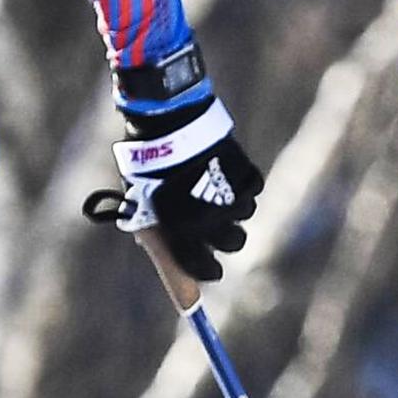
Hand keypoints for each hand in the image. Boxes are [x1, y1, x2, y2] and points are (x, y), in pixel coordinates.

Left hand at [84, 73, 261, 281]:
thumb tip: (175, 275)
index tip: (211, 268)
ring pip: (244, 214)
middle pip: (234, 244)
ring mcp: (231, 197)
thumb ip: (159, 240)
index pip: (203, 268)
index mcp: (180, 231)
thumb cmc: (150, 166)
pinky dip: (242, 183)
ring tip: (213, 185)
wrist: (168, 122)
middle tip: (214, 223)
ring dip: (233, 205)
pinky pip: (252, 189)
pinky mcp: (246, 175)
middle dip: (224, 237)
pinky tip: (223, 170)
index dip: (207, 270)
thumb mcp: (144, 205)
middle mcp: (210, 220)